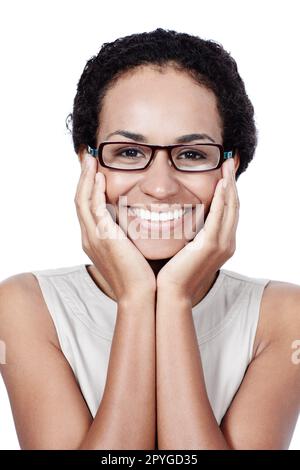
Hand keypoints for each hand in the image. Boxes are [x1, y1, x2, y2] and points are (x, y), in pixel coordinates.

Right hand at [74, 153, 155, 301]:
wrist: (140, 295)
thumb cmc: (140, 276)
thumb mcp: (131, 251)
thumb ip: (129, 235)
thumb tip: (140, 223)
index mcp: (94, 241)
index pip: (86, 208)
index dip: (87, 188)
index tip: (94, 171)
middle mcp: (89, 237)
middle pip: (79, 200)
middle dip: (82, 178)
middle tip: (87, 158)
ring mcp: (93, 238)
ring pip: (82, 200)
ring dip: (85, 178)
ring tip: (90, 159)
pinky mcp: (103, 237)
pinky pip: (93, 208)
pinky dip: (94, 191)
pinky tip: (99, 177)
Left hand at [156, 158, 238, 303]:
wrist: (170, 293)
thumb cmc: (173, 272)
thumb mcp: (185, 248)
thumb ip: (190, 232)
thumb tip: (180, 215)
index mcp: (221, 243)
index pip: (229, 211)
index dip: (228, 191)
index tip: (224, 172)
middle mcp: (227, 242)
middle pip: (234, 206)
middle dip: (232, 183)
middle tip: (229, 162)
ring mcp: (222, 244)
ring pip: (230, 207)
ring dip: (229, 185)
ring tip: (226, 166)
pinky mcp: (212, 245)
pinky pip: (220, 216)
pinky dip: (221, 198)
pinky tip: (220, 183)